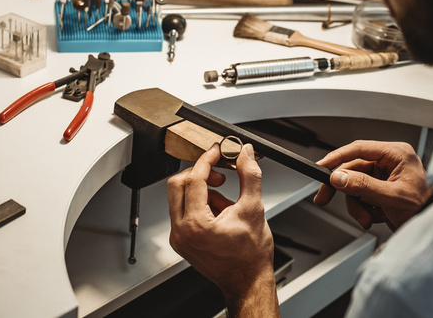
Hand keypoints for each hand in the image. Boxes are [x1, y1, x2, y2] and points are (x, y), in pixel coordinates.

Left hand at [167, 143, 278, 316]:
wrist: (247, 280)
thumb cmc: (250, 254)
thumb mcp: (254, 208)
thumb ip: (249, 175)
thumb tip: (245, 154)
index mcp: (196, 225)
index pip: (194, 179)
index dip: (207, 160)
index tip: (218, 152)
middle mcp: (181, 232)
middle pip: (178, 185)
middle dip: (200, 173)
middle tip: (221, 173)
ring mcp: (179, 238)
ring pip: (180, 197)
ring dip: (202, 190)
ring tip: (227, 201)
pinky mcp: (182, 241)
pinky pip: (184, 211)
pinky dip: (201, 204)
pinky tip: (222, 212)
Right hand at [313, 140, 431, 230]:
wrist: (431, 227)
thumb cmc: (424, 209)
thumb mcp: (391, 197)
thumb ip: (363, 186)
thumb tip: (339, 177)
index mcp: (397, 154)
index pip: (360, 149)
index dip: (337, 157)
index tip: (321, 166)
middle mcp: (390, 162)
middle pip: (353, 169)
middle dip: (346, 191)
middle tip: (324, 198)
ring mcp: (385, 176)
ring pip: (354, 185)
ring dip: (356, 205)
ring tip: (367, 218)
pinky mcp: (381, 189)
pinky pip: (361, 195)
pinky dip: (363, 209)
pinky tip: (376, 216)